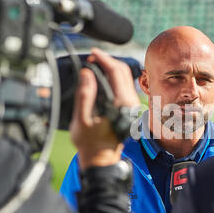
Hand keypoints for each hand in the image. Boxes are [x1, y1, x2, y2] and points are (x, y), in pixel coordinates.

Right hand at [69, 48, 139, 169]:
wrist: (102, 159)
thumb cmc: (90, 143)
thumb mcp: (82, 119)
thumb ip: (85, 94)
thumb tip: (87, 73)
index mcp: (121, 104)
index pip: (116, 72)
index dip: (104, 59)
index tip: (93, 52)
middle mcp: (130, 103)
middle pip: (123, 71)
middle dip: (108, 60)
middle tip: (91, 58)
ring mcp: (131, 105)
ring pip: (125, 77)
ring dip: (111, 68)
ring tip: (94, 65)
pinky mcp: (129, 107)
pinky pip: (124, 85)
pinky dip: (113, 77)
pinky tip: (102, 77)